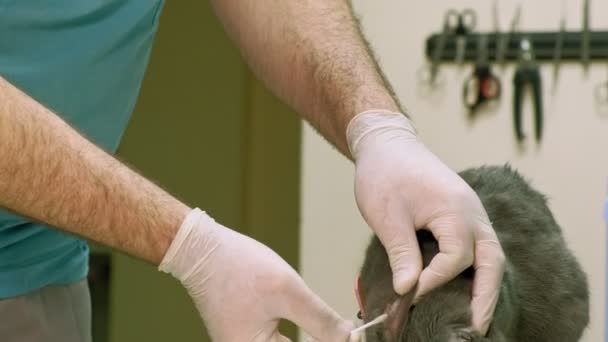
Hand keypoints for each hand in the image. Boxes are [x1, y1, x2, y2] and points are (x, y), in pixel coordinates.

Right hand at [159, 208, 353, 341]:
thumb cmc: (239, 268)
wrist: (202, 249)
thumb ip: (321, 320)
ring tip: (338, 330)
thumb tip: (351, 338)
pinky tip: (316, 327)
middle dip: (324, 340)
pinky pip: (278, 341)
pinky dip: (300, 334)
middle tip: (350, 332)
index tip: (356, 337)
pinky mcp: (246, 335)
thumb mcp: (287, 292)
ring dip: (314, 338)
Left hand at [346, 111, 504, 333]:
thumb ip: (402, 254)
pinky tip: (466, 287)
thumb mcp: (387, 217)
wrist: (387, 143)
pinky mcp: (462, 214)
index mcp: (455, 210)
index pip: (455, 259)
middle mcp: (472, 212)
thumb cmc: (384, 175)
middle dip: (486, 295)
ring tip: (477, 316)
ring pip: (490, 254)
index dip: (434, 281)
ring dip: (486, 285)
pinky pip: (479, 245)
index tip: (411, 294)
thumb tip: (408, 290)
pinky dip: (477, 269)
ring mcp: (471, 212)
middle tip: (477, 328)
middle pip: (491, 260)